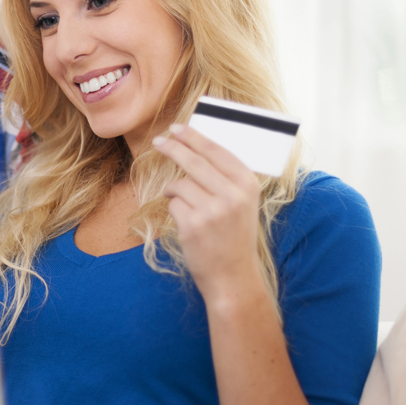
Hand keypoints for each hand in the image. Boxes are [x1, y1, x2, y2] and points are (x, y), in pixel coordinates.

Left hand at [152, 124, 262, 300]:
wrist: (233, 277)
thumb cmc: (234, 237)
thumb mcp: (242, 203)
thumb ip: (224, 178)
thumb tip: (194, 147)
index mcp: (248, 184)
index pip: (217, 151)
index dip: (195, 137)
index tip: (177, 127)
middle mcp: (233, 195)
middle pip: (194, 161)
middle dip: (173, 148)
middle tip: (158, 141)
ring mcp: (212, 210)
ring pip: (179, 184)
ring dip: (175, 192)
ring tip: (187, 207)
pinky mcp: (193, 225)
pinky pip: (173, 205)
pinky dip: (175, 210)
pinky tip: (188, 224)